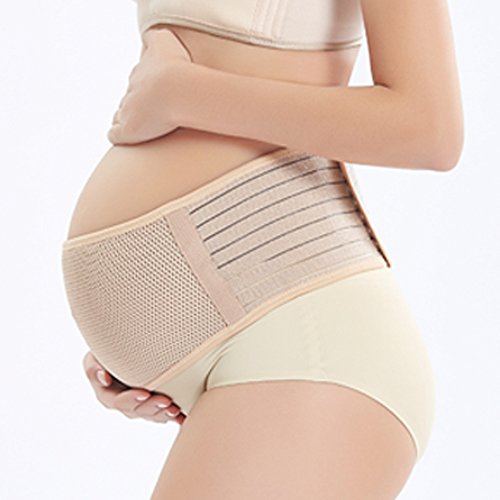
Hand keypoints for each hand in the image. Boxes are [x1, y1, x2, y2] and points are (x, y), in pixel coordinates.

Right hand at [83, 351, 186, 424]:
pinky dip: (173, 417)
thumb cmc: (107, 351)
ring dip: (164, 413)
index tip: (144, 393)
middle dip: (152, 408)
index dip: (132, 399)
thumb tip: (104, 378)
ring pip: (152, 415)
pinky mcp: (154, 403)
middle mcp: (125, 404)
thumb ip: (94, 368)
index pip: (119, 402)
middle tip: (166, 401)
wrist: (124, 350)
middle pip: (138, 411)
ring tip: (176, 409)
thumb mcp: (95, 357)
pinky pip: (163, 413)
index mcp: (108, 395)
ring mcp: (140, 406)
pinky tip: (183, 417)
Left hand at [107, 28, 192, 144]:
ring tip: (140, 126)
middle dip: (137, 104)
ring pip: (121, 115)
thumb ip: (153, 38)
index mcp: (140, 73)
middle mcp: (131, 91)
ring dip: (128, 119)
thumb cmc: (177, 67)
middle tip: (152, 112)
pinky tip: (128, 137)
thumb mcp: (165, 42)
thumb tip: (148, 36)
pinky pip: (115, 134)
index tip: (156, 93)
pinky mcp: (127, 130)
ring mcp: (127, 111)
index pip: (138, 80)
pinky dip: (119, 135)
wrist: (177, 90)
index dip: (146, 88)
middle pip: (129, 98)